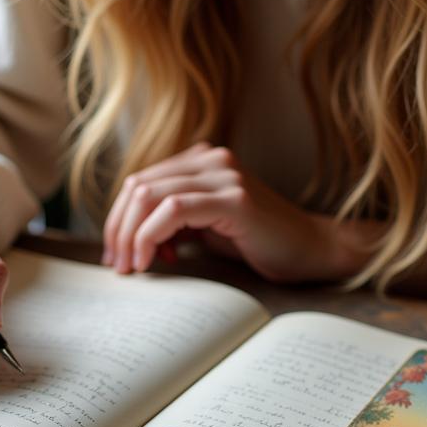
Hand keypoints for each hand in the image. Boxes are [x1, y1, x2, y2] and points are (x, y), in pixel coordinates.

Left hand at [101, 143, 362, 282]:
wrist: (311, 249)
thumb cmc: (260, 243)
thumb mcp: (206, 227)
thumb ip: (172, 222)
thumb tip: (126, 240)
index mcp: (202, 162)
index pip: (140, 181)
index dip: (118, 218)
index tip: (115, 255)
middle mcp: (211, 160)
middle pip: (139, 186)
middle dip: (119, 229)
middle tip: (118, 266)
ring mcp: (224, 175)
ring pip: (150, 195)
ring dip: (131, 235)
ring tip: (132, 267)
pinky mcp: (234, 199)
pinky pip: (174, 210)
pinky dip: (152, 236)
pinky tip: (153, 260)